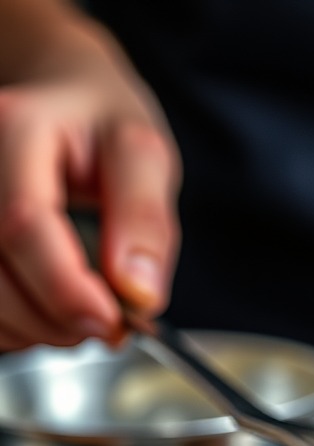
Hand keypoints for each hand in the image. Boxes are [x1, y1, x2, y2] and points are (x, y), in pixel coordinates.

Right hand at [0, 22, 179, 349]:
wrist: (55, 94)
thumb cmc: (98, 123)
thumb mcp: (142, 155)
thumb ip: (146, 221)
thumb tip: (139, 294)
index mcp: (14, 128)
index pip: (22, 224)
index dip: (65, 289)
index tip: (110, 324)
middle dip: (56, 320)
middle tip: (110, 323)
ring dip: (33, 329)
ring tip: (81, 311)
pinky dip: (13, 324)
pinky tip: (46, 309)